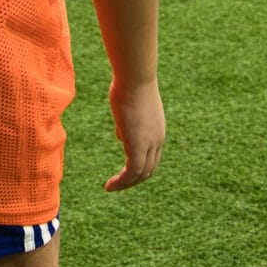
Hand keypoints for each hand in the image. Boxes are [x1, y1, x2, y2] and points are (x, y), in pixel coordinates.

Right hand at [105, 77, 164, 191]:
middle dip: (133, 180)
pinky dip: (121, 182)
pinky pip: (132, 172)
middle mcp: (157, 140)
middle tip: (117, 185)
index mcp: (157, 131)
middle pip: (148, 169)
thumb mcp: (129, 107)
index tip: (124, 172)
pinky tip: (109, 186)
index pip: (151, 157)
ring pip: (141, 174)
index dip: (139, 168)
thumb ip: (126, 124)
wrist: (135, 77)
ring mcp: (149, 144)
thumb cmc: (129, 85)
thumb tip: (121, 136)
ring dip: (126, 184)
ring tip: (111, 188)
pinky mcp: (138, 145)